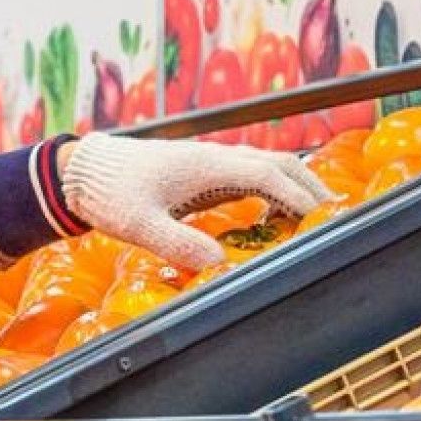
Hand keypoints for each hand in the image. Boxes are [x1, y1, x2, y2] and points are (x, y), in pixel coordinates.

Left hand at [58, 133, 334, 269]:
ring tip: (318, 215)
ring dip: (296, 186)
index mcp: (208, 165)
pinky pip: (250, 176)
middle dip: (312, 188)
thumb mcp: (139, 224)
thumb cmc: (109, 192)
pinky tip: (277, 213)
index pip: (269, 175)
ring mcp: (211, 163)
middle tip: (337, 216)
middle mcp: (216, 158)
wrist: (83, 171)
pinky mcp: (203, 173)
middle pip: (280, 164)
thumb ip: (176, 242)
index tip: (323, 220)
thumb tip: (217, 263)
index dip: (300, 197)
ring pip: (268, 167)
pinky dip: (274, 190)